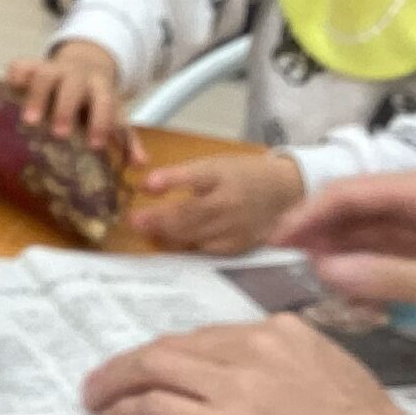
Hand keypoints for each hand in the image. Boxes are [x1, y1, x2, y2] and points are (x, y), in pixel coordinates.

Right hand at [8, 41, 140, 157]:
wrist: (86, 63)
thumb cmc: (97, 99)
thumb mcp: (114, 114)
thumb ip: (126, 139)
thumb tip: (140, 164)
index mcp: (100, 87)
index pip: (105, 102)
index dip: (101, 122)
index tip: (95, 145)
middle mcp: (77, 76)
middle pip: (72, 86)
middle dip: (66, 108)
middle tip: (58, 134)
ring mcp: (53, 69)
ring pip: (44, 75)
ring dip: (37, 96)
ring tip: (28, 121)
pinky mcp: (32, 66)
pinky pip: (21, 65)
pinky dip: (15, 75)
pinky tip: (9, 87)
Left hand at [82, 316, 407, 414]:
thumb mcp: (331, 378)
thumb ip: (287, 371)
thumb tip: (250, 390)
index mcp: (283, 332)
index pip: (208, 337)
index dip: (171, 354)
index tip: (152, 369)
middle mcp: (255, 346)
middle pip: (173, 345)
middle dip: (130, 363)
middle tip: (104, 381)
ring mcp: (239, 384)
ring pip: (155, 368)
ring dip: (115, 383)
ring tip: (94, 399)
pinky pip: (158, 408)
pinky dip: (126, 411)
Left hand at [131, 153, 305, 254]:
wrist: (282, 192)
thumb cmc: (240, 175)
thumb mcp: (214, 165)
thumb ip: (183, 176)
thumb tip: (146, 187)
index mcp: (222, 175)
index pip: (196, 176)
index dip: (172, 180)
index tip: (148, 184)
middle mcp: (229, 202)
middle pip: (190, 212)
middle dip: (158, 217)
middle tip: (133, 220)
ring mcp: (234, 227)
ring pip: (193, 233)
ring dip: (166, 232)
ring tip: (145, 229)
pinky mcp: (236, 246)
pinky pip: (204, 248)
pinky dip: (185, 244)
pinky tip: (170, 240)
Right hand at [273, 171, 415, 329]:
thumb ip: (387, 278)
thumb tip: (325, 272)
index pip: (347, 193)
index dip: (305, 216)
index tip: (272, 243)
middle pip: (353, 207)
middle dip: (316, 233)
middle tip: (279, 264)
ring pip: (370, 228)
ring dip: (340, 250)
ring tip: (308, 279)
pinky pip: (391, 246)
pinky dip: (367, 264)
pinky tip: (352, 288)